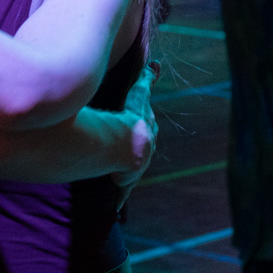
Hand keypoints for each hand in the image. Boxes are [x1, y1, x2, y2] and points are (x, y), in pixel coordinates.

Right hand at [111, 60, 160, 203]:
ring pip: (133, 168)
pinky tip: (117, 208)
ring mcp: (135, 166)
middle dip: (138, 144)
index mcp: (146, 129)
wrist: (126, 145)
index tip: (140, 123)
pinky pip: (122, 191)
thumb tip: (156, 65)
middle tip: (130, 144)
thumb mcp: (139, 94)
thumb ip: (146, 79)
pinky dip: (120, 198)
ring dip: (128, 170)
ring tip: (120, 172)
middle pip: (143, 146)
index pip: (147, 124)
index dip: (143, 122)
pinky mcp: (125, 182)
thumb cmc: (130, 118)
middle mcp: (144, 148)